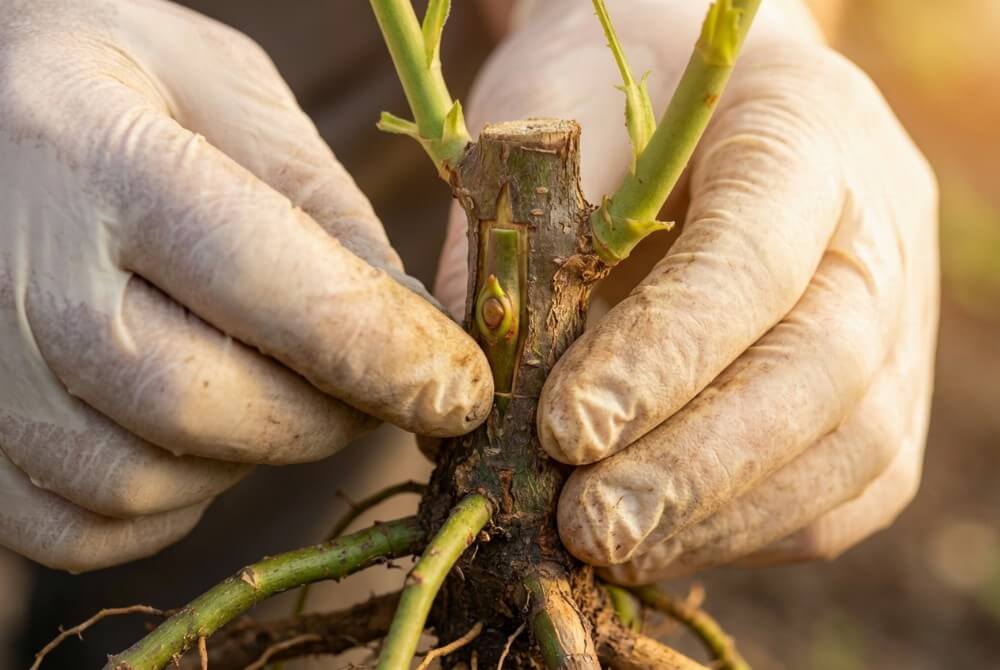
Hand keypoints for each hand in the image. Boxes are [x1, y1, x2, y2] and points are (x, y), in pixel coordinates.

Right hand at [0, 0, 491, 571]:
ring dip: (253, 461)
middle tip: (381, 392)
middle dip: (327, 419)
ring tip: (285, 395)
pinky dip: (176, 506)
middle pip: (199, 403)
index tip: (460, 387)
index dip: (383, 352)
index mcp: (95, 153)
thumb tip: (416, 333)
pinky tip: (207, 439)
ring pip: (141, 483)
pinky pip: (84, 528)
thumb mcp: (235, 98)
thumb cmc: (122, 83)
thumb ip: (327, 212)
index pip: (265, 283)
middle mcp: (12, 269)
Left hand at [436, 0, 937, 582]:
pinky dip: (748, 531)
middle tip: (585, 523)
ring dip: (720, 517)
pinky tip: (659, 541)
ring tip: (607, 545)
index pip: (754, 254)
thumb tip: (473, 400)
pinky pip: (846, 490)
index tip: (565, 430)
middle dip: (695, 465)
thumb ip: (521, 248)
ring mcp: (901, 315)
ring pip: (854, 448)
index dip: (665, 353)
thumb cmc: (614, 102)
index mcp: (800, 125)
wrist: (704, 91)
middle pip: (824, 366)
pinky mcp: (889, 393)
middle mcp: (877, 225)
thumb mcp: (551, 128)